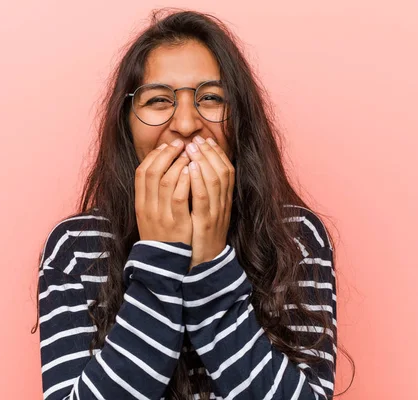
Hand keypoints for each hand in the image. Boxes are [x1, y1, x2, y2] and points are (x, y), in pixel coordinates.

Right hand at [135, 140, 192, 245]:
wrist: (165, 264)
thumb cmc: (162, 235)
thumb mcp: (150, 214)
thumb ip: (153, 195)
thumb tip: (161, 169)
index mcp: (140, 204)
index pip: (141, 172)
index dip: (154, 156)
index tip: (166, 146)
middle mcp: (148, 208)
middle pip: (152, 172)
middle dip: (166, 154)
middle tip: (179, 144)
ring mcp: (162, 215)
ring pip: (165, 181)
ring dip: (177, 164)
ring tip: (189, 154)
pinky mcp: (177, 223)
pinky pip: (179, 197)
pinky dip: (185, 181)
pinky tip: (193, 171)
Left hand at [185, 135, 234, 269]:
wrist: (205, 265)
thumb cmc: (201, 238)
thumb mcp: (206, 213)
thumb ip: (204, 195)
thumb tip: (194, 173)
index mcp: (224, 201)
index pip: (226, 171)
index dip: (217, 153)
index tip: (206, 140)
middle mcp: (224, 204)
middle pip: (223, 171)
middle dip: (210, 152)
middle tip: (197, 138)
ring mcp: (216, 213)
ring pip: (215, 180)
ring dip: (204, 160)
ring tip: (192, 146)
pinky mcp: (205, 222)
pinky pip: (203, 198)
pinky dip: (198, 180)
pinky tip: (191, 168)